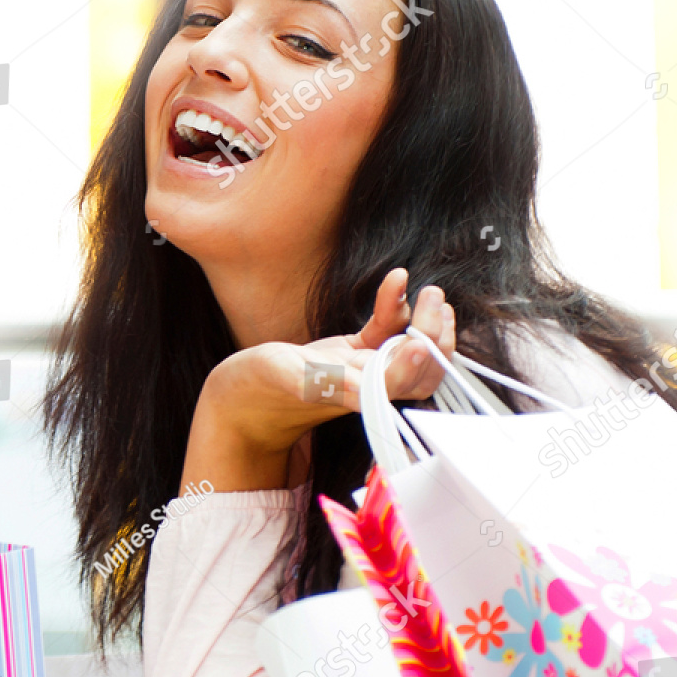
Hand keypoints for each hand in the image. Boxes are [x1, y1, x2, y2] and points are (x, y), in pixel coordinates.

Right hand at [182, 269, 455, 491]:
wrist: (240, 396)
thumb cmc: (255, 388)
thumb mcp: (282, 378)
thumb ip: (318, 381)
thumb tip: (361, 385)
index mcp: (353, 395)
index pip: (401, 383)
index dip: (418, 360)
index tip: (419, 335)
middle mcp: (366, 386)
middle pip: (421, 372)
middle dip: (436, 337)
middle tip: (434, 298)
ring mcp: (363, 370)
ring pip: (413, 353)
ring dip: (428, 324)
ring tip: (430, 292)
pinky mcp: (355, 354)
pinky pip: (387, 333)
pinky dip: (396, 307)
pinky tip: (395, 280)